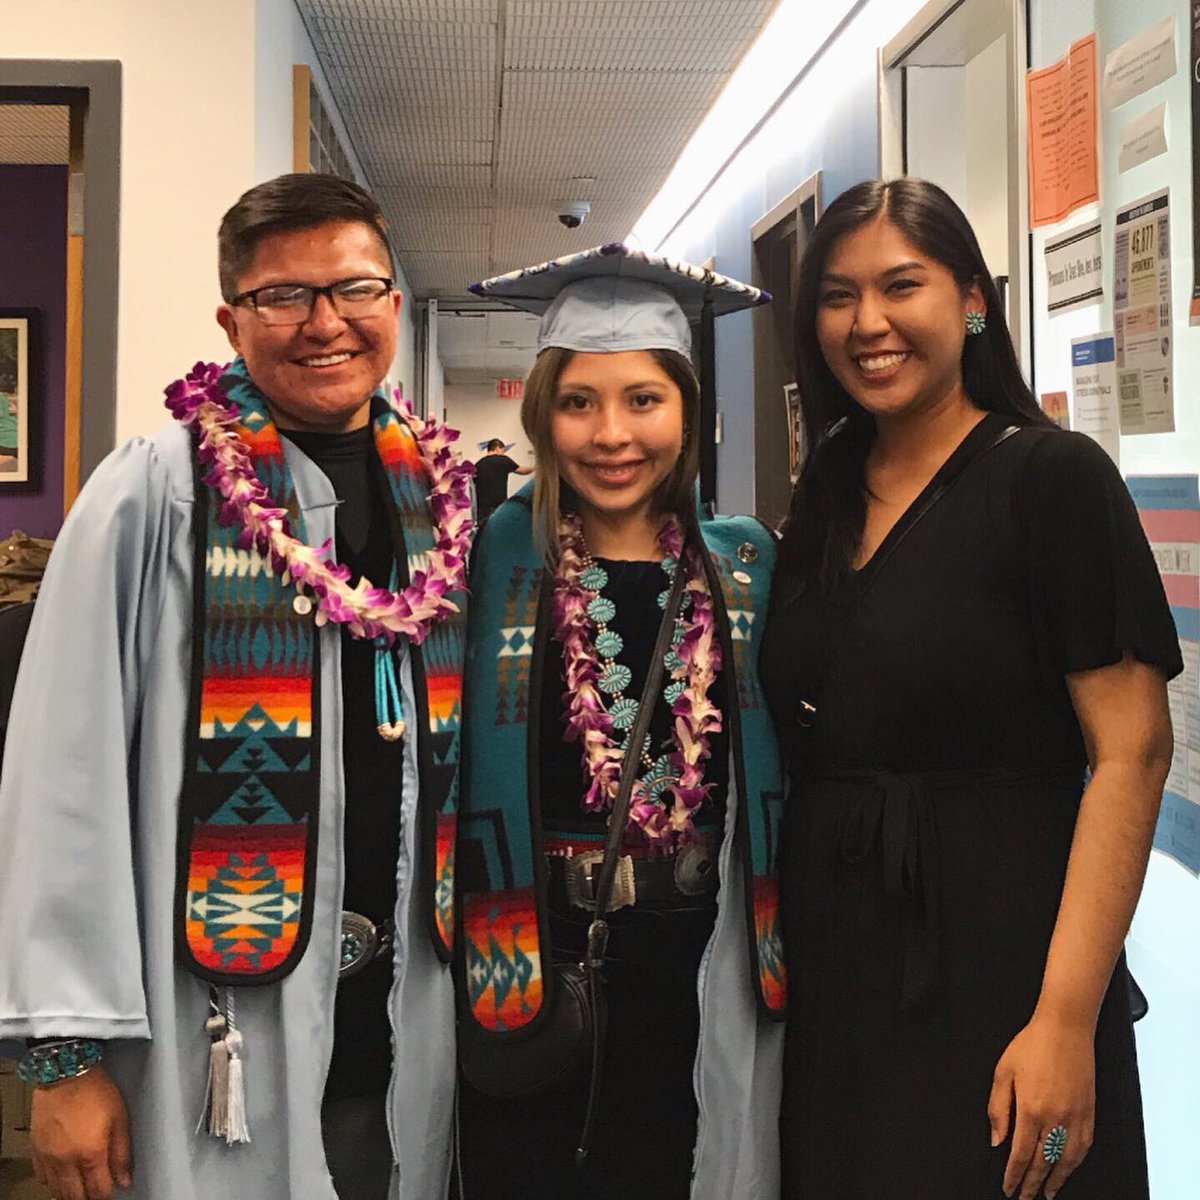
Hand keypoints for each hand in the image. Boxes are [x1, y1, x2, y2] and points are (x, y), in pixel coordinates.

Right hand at [31, 1066, 132, 1199]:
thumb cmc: (96, 1090)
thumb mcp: (120, 1117)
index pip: (99, 1190)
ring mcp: (49, 1158)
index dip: (108, 1193)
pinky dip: (53, 1182)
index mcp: (91, 1153)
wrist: (65, 1072)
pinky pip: (43, 1178)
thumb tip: (125, 1179)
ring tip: (82, 1185)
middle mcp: (67, 1161)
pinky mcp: (36, 1150)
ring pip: (58, 1191)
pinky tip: (62, 1176)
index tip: (113, 1189)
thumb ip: (122, 1152)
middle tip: (97, 1190)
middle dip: (89, 1197)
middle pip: (76, 1196)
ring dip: (71, 1192)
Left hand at [988, 1014, 1094, 1199]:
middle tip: (1024, 1198)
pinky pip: (1083, 1147)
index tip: (1008, 1188)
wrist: (1065, 1029)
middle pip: (1042, 1163)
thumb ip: (998, 1109)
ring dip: (1055, 1180)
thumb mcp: (1002, 1072)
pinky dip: (1075, 1164)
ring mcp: (1075, 1117)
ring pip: (1065, 1161)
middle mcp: (1054, 1118)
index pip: (1020, 1155)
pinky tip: (1067, 1169)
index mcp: (1030, 1109)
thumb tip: (997, 1140)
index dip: (1013, 1176)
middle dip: (1031, 1184)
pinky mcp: (1089, 1113)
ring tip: (1046, 1192)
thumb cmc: (1032, 1045)